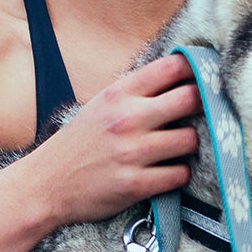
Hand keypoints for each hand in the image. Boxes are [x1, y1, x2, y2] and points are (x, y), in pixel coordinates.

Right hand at [22, 54, 201, 228]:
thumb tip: (183, 76)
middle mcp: (127, 118)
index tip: (205, 78)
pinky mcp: (135, 184)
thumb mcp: (102, 104)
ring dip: (190, 145)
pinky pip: (180, 174)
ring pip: (191, 140)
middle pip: (191, 99)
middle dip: (202, 106)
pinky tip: (167, 171)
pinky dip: (179, 174)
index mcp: (119, 93)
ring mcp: (132, 152)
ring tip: (178, 148)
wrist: (46, 184)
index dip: (196, 70)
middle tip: (201, 115)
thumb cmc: (79, 142)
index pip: (172, 68)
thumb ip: (137, 91)